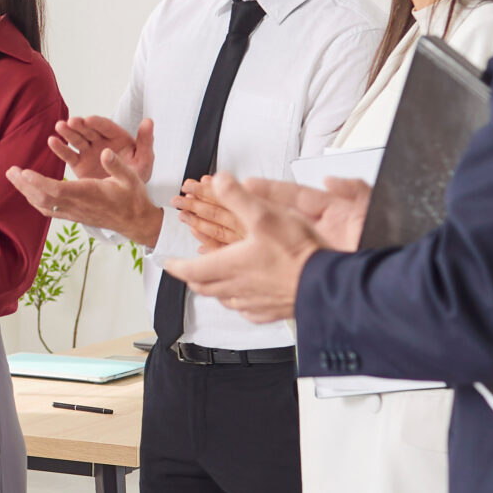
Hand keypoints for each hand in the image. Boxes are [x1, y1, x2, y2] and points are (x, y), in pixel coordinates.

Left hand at [5, 144, 163, 245]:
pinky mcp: (73, 215)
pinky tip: (28, 191)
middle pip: (45, 198)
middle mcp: (78, 205)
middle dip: (26, 185)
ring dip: (27, 192)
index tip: (25, 173)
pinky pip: (49, 210)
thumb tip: (106, 152)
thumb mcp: (131, 177)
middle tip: (11, 171)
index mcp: (90, 193)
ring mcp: (74, 212)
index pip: (59, 190)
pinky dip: (35, 200)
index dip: (40, 183)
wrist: (135, 221)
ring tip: (14, 177)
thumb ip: (116, 166)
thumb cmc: (133, 197)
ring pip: (44, 205)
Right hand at [48, 116, 153, 182]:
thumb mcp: (144, 159)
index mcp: (118, 138)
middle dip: (80, 125)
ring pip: (77, 139)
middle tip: (71, 122)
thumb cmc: (137, 174)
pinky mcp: (79, 163)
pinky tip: (52, 141)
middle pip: (88, 130)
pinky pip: (69, 155)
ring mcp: (89, 152)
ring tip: (59, 127)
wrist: (127, 196)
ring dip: (68, 133)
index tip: (89, 120)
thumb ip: (145, 141)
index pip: (106, 127)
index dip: (97, 123)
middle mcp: (101, 142)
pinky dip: (61, 148)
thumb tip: (148, 121)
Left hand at [162, 176, 365, 322]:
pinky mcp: (270, 311)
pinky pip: (247, 310)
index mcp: (228, 266)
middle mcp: (236, 288)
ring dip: (215, 290)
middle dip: (193, 278)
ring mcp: (253, 303)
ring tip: (214, 282)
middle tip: (188, 271)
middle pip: (204, 287)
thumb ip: (237, 197)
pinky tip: (245, 299)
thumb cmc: (295, 252)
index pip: (190, 270)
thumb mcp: (264, 214)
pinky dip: (240, 302)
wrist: (324, 284)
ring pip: (224, 300)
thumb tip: (219, 181)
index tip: (168, 264)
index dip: (175, 266)